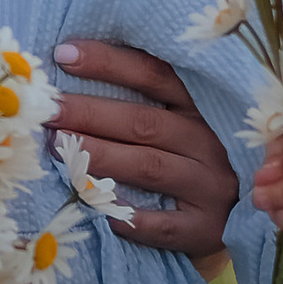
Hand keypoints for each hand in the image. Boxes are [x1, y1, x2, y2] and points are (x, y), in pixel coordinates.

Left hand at [51, 39, 243, 257]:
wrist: (232, 221)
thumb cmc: (185, 165)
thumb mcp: (174, 128)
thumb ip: (137, 106)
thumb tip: (68, 78)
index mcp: (197, 110)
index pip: (155, 75)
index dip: (109, 63)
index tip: (64, 55)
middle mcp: (208, 143)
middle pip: (145, 122)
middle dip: (91, 113)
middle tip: (49, 111)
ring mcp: (209, 186)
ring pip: (150, 167)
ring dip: (102, 156)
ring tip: (60, 150)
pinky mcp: (205, 229)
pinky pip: (165, 225)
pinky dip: (133, 219)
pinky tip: (102, 213)